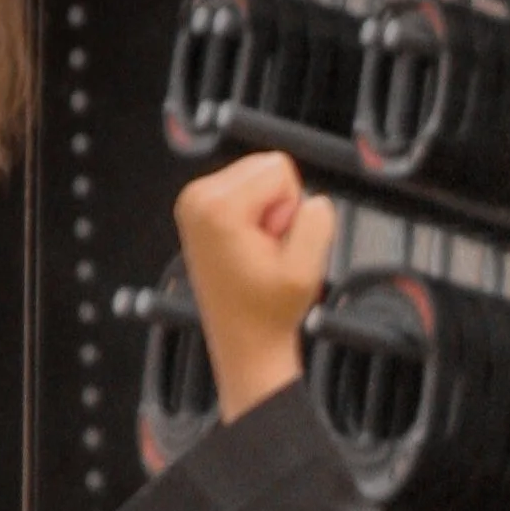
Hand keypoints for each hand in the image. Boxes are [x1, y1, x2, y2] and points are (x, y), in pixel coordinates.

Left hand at [174, 152, 335, 423]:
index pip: (279, 167)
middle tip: (266, 251)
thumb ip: (317, 221)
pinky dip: (253, 216)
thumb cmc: (268, 313)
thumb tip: (314, 200)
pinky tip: (247, 250)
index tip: (276, 246)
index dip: (291, 208)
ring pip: (256, 177)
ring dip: (266, 213)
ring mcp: (192, 203)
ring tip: (256, 253)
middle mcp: (197, 198)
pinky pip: (244, 191)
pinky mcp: (197, 210)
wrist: (244, 344)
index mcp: (217, 207)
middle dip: (277, 207)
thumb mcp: (306, 270)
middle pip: (264, 165)